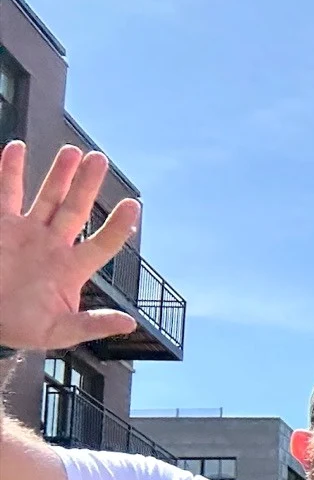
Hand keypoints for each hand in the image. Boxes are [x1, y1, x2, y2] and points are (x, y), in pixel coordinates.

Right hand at [0, 143, 141, 352]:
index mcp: (72, 269)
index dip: (117, 226)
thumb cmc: (25, 328)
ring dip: (59, 174)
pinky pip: (7, 194)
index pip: (102, 243)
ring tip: (74, 151)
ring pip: (47, 197)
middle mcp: (53, 245)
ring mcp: (28, 233)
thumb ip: (92, 325)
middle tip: (100, 159)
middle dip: (87, 184)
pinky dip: (11, 171)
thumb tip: (129, 323)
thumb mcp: (61, 332)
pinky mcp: (2, 226)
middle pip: (75, 209)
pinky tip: (17, 148)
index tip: (134, 205)